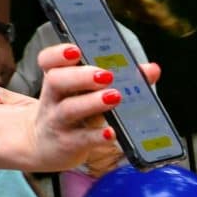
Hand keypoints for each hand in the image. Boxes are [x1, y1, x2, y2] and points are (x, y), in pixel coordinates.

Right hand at [0, 44, 160, 173]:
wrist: (44, 145)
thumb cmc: (74, 112)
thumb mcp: (89, 94)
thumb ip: (121, 79)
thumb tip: (152, 69)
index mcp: (58, 79)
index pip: (48, 61)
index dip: (58, 54)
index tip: (76, 51)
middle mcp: (54, 98)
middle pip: (56, 81)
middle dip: (81, 76)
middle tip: (106, 75)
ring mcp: (58, 121)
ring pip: (69, 109)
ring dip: (93, 102)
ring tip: (115, 96)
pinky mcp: (68, 144)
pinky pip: (82, 139)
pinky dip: (97, 136)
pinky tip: (112, 132)